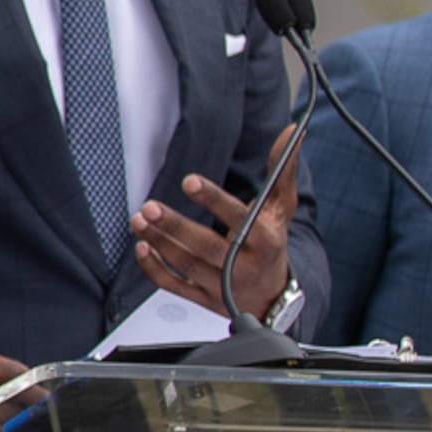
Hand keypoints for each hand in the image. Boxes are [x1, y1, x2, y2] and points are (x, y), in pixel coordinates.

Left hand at [132, 140, 299, 320]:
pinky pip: (174, 286)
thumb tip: (292, 131)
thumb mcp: (281, 209)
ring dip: (158, 242)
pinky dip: (154, 269)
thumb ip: (282, 171)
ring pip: (186, 265)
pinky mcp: (204, 299)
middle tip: (149, 207)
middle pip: (206, 247)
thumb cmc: (272, 243)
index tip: (189, 181)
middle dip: (175, 227)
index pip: (238, 220)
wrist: (273, 295)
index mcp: (265, 242)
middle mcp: (243, 266)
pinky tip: (142, 247)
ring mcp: (222, 286)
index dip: (214, 201)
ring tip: (139, 220)